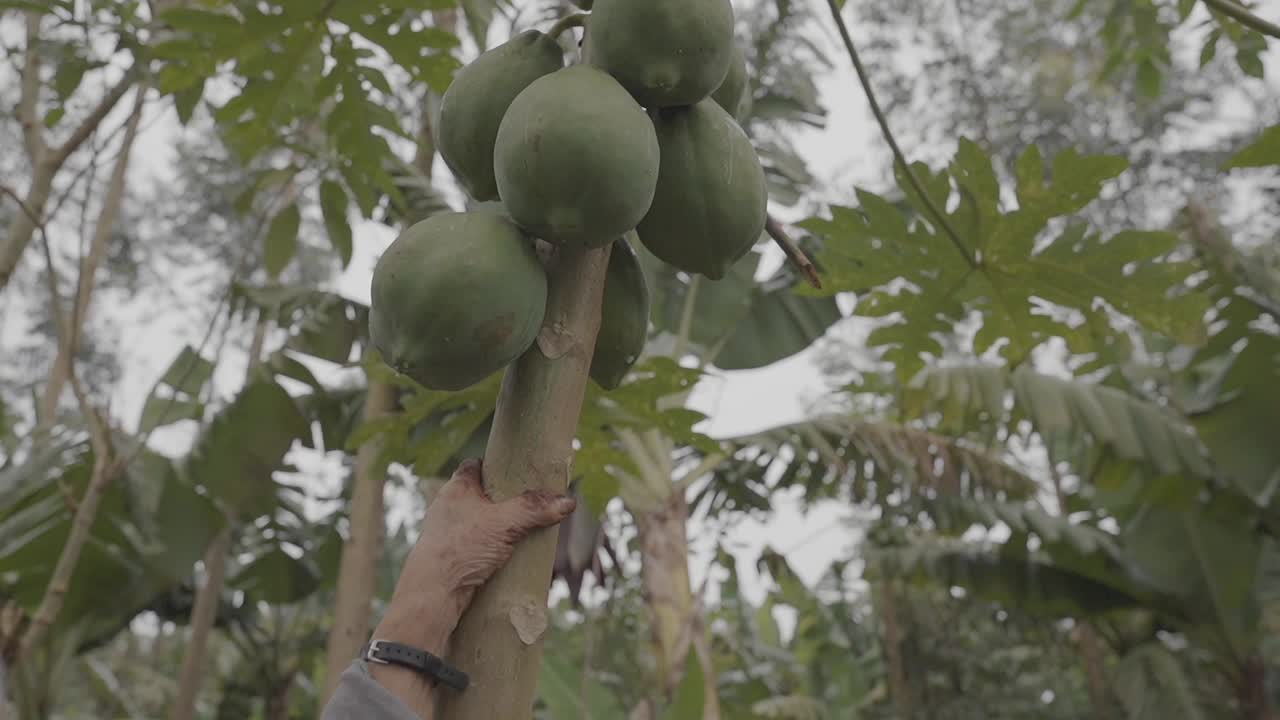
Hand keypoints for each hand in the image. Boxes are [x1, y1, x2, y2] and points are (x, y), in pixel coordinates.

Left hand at [373, 458, 576, 652]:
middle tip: (529, 501)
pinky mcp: (453, 557)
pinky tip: (508, 555)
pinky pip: (476, 545)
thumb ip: (535, 509)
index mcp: (456, 489)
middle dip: (503, 499)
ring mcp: (449, 533)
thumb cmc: (461, 548)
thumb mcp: (505, 523)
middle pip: (480, 494)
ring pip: (479, 522)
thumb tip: (568, 501)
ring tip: (523, 530)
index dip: (495, 464)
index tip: (517, 468)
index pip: (475, 465)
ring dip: (498, 526)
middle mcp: (449, 508)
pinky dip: (491, 547)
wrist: (434, 593)